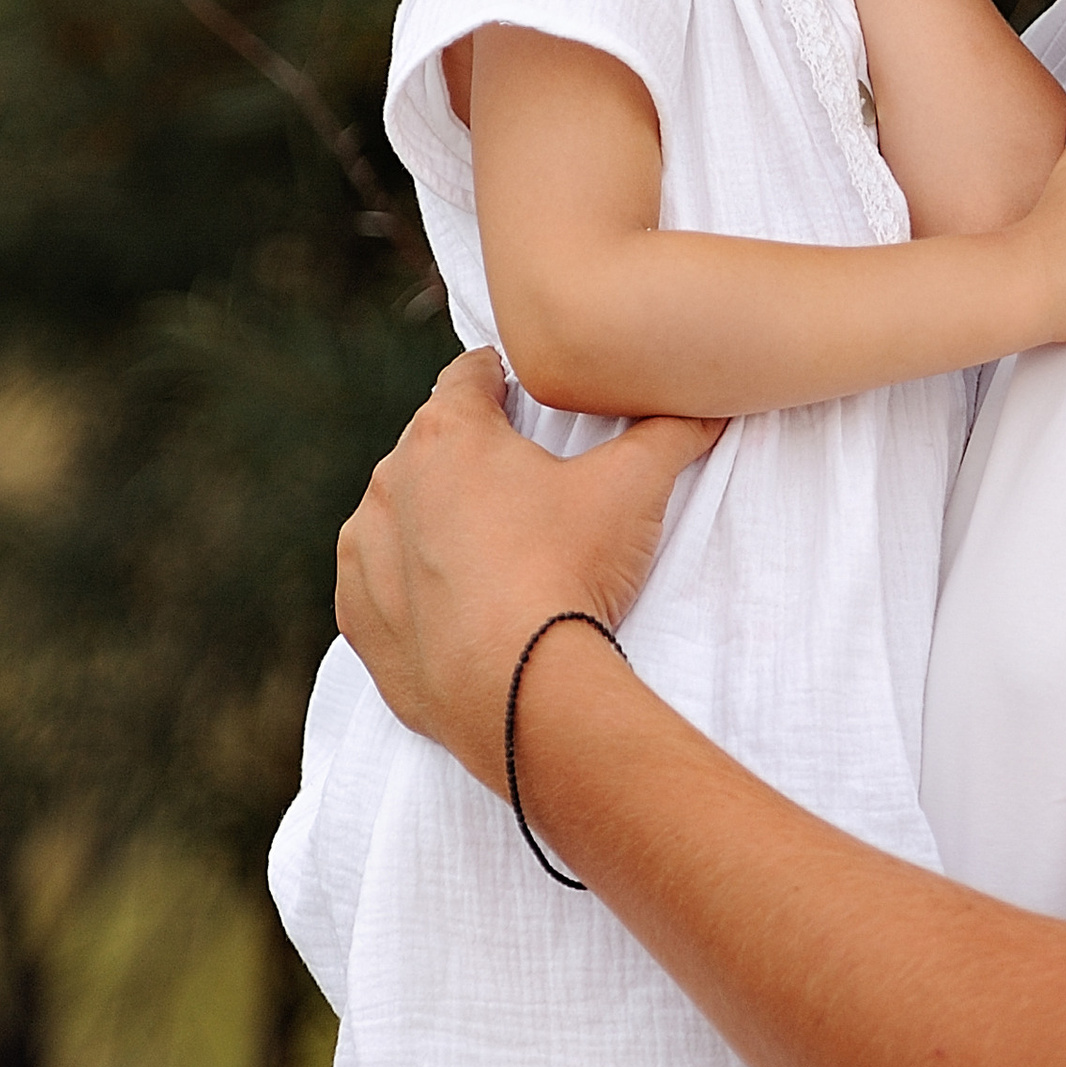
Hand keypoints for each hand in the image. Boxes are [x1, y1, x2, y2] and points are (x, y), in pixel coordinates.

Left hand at [334, 351, 719, 785]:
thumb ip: (670, 432)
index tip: (518, 390)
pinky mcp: (358, 616)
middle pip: (432, 445)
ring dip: (433, 519)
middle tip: (522, 486)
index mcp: (448, 433)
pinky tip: (456, 601)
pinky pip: (379, 581)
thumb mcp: (634, 487)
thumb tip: (707, 407)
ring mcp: (365, 550)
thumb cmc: (569, 571)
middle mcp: (391, 481)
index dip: (499, 377)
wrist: (519, 692)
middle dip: (471, 457)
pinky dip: (410, 585)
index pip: (468, 374)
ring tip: (490, 551)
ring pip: (399, 513)